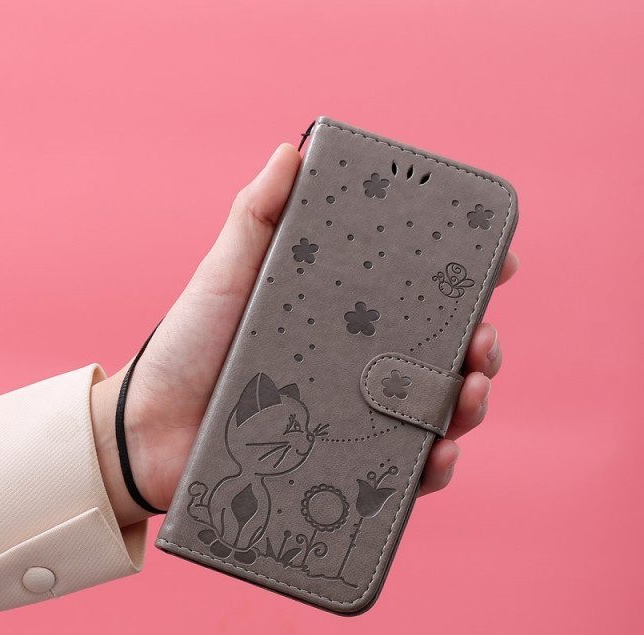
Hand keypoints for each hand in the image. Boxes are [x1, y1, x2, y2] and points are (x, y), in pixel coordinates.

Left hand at [91, 144, 518, 526]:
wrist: (147, 427)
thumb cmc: (187, 346)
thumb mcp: (225, 272)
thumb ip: (257, 215)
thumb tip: (292, 149)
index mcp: (338, 320)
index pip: (415, 299)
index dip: (463, 283)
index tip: (498, 265)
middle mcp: (353, 369)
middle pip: (438, 358)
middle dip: (478, 347)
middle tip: (481, 341)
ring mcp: (349, 420)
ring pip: (432, 415)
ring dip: (469, 404)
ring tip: (471, 392)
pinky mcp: (337, 467)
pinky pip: (399, 475)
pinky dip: (432, 467)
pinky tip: (439, 453)